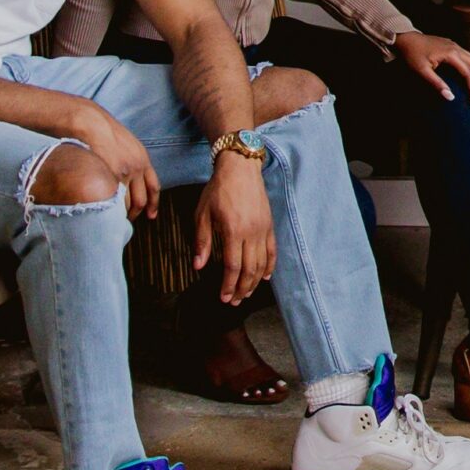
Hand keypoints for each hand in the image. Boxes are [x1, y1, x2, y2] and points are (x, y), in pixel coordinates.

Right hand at [67, 102, 159, 218]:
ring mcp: (123, 173)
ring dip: (121, 214)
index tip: (151, 215)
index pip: (154, 187)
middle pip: (141, 200)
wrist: (90, 122)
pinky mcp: (108, 175)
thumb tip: (128, 175)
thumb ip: (131, 159)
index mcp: (143, 159)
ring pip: (127, 203)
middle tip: (128, 222)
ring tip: (113, 220)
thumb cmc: (103, 131)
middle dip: (136, 214)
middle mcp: (137, 168)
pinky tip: (104, 212)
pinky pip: (112, 199)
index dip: (154, 204)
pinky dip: (110, 208)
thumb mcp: (126, 143)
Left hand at [194, 156, 276, 304]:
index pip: (232, 266)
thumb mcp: (203, 214)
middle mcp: (251, 233)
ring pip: (262, 263)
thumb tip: (198, 265)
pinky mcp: (269, 225)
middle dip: (242, 288)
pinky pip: (272, 250)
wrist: (240, 168)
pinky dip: (269, 266)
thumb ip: (202, 241)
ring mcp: (263, 229)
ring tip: (247, 293)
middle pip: (249, 269)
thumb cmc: (218, 189)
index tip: (224, 297)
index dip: (228, 285)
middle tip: (235, 301)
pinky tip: (265, 276)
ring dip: (254, 281)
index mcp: (233, 231)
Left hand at [395, 31, 469, 102]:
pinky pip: (469, 57)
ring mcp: (455, 46)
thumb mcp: (422, 71)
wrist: (406, 39)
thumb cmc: (412, 54)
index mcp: (451, 54)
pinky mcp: (453, 46)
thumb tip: (451, 97)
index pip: (468, 74)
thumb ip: (437, 84)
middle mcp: (456, 48)